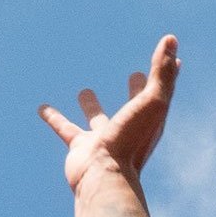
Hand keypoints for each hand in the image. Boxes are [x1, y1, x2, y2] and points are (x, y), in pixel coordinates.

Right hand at [38, 35, 181, 191]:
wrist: (105, 177)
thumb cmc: (132, 139)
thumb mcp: (153, 100)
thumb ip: (161, 71)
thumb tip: (171, 39)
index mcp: (150, 119)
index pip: (162, 91)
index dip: (167, 74)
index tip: (173, 59)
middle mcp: (129, 129)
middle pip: (134, 106)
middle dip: (136, 90)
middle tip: (135, 74)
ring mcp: (104, 139)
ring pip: (97, 118)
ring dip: (92, 106)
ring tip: (84, 92)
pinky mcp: (80, 147)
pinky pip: (64, 128)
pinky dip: (53, 118)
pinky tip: (42, 108)